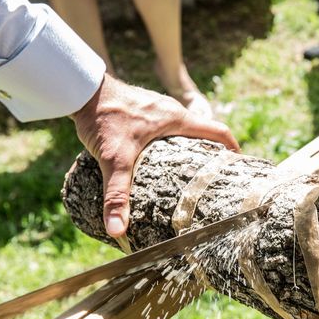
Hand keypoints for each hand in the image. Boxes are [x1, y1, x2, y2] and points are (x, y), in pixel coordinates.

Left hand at [72, 74, 239, 238]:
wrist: (78, 88)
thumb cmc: (103, 117)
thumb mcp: (113, 159)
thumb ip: (117, 195)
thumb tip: (118, 231)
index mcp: (178, 120)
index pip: (218, 132)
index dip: (232, 149)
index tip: (240, 165)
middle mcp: (171, 112)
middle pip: (203, 133)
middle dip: (210, 153)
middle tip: (211, 177)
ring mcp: (156, 109)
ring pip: (183, 130)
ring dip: (189, 148)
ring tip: (186, 172)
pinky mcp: (141, 109)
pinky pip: (165, 127)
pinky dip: (169, 142)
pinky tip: (155, 159)